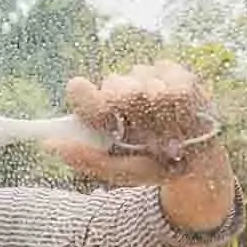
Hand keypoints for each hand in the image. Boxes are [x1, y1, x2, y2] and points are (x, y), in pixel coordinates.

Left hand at [45, 60, 236, 230]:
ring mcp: (149, 82)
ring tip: (168, 125)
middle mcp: (123, 94)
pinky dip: (177, 91)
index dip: (83, 94)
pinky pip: (172, 75)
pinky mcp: (176, 74)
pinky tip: (182, 109)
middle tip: (136, 111)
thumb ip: (88, 159)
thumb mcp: (122, 172)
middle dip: (123, 95)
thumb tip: (48, 144)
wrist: (198, 167)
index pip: (85, 97)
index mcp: (103, 115)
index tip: (78, 88)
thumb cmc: (154, 167)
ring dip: (156, 100)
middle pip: (115, 83)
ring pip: (144, 78)